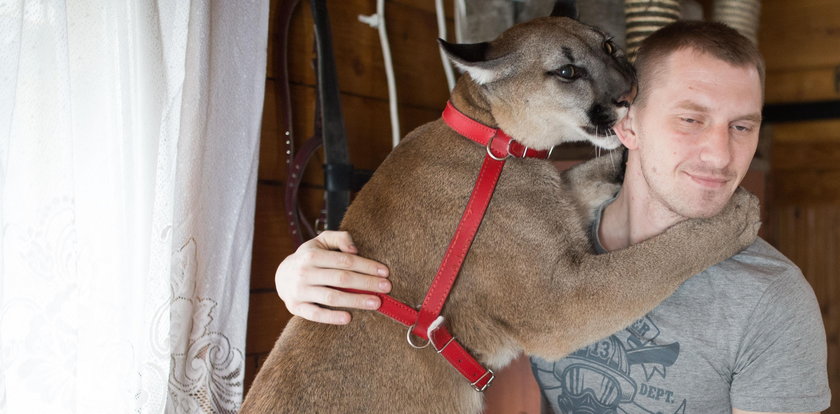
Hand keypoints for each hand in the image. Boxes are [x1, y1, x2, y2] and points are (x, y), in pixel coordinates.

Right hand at [275, 231, 390, 324]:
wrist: (281, 276)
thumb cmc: (309, 258)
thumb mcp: (321, 241)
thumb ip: (340, 238)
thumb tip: (354, 249)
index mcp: (313, 255)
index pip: (345, 261)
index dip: (367, 266)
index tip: (385, 272)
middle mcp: (305, 272)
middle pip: (341, 279)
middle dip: (366, 283)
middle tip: (386, 288)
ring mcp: (300, 291)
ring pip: (331, 297)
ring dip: (355, 301)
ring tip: (375, 303)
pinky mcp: (296, 307)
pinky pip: (315, 314)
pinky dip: (331, 317)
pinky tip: (348, 318)